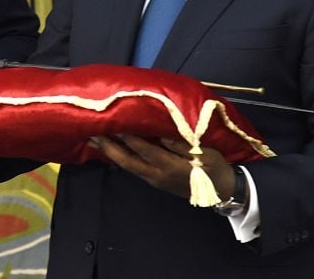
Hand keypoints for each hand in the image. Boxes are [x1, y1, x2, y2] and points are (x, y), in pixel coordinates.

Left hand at [90, 135, 234, 200]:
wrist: (223, 191)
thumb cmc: (215, 168)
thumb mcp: (204, 154)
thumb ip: (182, 146)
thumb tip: (162, 136)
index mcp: (170, 166)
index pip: (144, 149)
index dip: (128, 137)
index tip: (113, 123)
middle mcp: (157, 175)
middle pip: (127, 161)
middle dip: (108, 148)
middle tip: (91, 134)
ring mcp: (154, 179)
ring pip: (127, 166)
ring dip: (110, 153)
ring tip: (94, 140)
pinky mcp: (155, 180)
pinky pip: (133, 168)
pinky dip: (120, 158)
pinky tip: (113, 150)